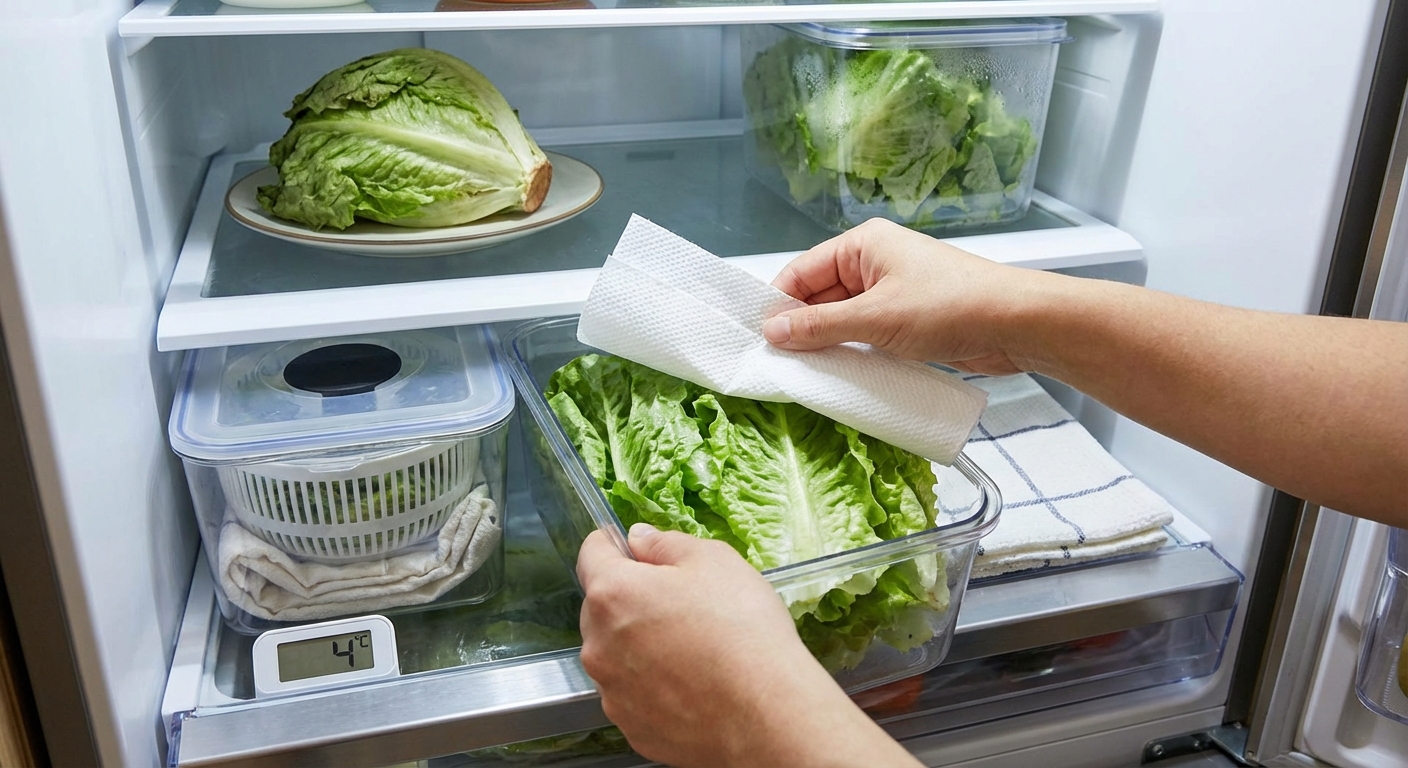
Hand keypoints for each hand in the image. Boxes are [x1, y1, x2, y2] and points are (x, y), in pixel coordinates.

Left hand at [576, 523, 920, 767]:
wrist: (765, 712)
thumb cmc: (741, 629)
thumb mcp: (714, 560)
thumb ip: (665, 544)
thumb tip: (640, 539)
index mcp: (612, 594)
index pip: (591, 555)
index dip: (610, 544)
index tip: (628, 546)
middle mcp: (599, 646)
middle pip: (600, 609)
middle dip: (628, 599)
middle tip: (676, 602)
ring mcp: (612, 692)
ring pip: (615, 655)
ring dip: (637, 645)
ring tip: (690, 649)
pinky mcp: (632, 727)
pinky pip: (633, 695)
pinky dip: (652, 686)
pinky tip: (690, 683)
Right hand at [763, 217, 1058, 373]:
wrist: (1016, 324)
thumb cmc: (951, 306)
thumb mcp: (876, 319)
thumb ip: (820, 327)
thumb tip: (773, 332)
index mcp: (863, 245)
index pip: (802, 271)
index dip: (779, 304)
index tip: (760, 339)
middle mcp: (875, 264)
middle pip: (819, 297)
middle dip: (802, 329)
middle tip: (778, 364)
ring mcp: (892, 293)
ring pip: (842, 320)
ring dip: (827, 345)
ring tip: (806, 374)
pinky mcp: (908, 321)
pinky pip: (866, 336)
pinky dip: (852, 354)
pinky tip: (840, 377)